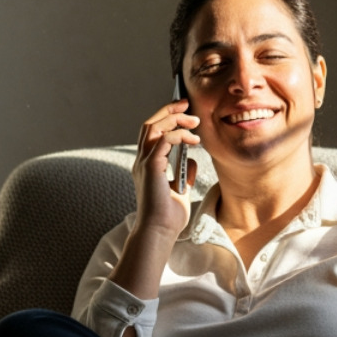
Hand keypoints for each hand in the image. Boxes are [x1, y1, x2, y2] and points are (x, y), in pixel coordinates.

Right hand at [133, 99, 200, 237]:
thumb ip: (185, 173)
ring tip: (194, 121)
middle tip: (187, 105)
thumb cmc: (168, 216)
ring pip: (154, 127)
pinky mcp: (151, 167)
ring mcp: (144, 163)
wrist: (160, 232)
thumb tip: (193, 159)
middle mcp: (142, 161)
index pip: (151, 132)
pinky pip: (163, 140)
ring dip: (175, 119)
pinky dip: (178, 135)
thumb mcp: (181, 189)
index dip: (166, 118)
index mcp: (146, 165)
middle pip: (150, 124)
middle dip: (169, 110)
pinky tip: (193, 140)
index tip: (184, 111)